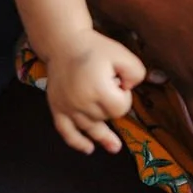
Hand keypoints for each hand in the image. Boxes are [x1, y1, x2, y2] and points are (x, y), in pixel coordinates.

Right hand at [45, 32, 145, 154]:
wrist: (64, 43)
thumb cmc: (94, 48)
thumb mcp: (122, 54)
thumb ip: (136, 72)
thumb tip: (128, 89)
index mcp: (98, 89)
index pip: (120, 109)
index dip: (124, 97)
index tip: (119, 82)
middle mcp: (81, 102)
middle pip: (105, 118)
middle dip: (111, 106)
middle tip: (107, 86)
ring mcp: (67, 107)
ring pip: (90, 128)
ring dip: (101, 131)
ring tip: (114, 146)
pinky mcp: (57, 108)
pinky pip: (66, 132)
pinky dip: (77, 142)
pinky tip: (88, 149)